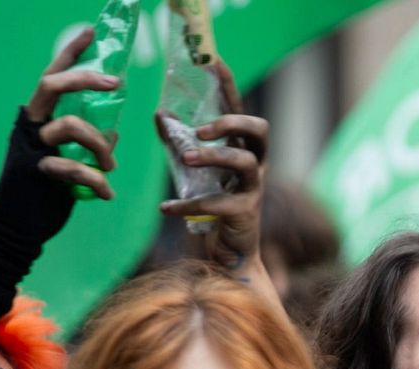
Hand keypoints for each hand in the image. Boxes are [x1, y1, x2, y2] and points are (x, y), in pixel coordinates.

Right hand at [25, 27, 120, 199]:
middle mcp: (31, 126)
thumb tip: (112, 130)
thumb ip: (87, 142)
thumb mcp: (70, 160)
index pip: (53, 77)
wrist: (17, 226)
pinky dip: (96, 181)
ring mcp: (30, 147)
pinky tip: (107, 194)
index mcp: (39, 119)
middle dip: (84, 79)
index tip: (90, 32)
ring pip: (70, 126)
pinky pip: (72, 167)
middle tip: (115, 83)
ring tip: (111, 166)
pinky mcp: (34, 171)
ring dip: (101, 145)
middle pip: (51, 85)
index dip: (70, 53)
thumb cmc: (45, 191)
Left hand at [157, 60, 269, 272]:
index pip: (240, 111)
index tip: (214, 62)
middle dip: (231, 123)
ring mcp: (253, 190)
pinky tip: (165, 208)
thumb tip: (159, 113)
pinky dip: (188, 204)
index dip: (229, 87)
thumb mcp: (191, 171)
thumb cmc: (210, 209)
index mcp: (242, 150)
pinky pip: (218, 203)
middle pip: (259, 132)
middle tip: (201, 128)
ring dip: (214, 156)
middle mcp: (254, 167)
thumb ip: (178, 142)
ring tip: (186, 158)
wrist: (223, 256)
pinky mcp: (244, 215)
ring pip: (244, 163)